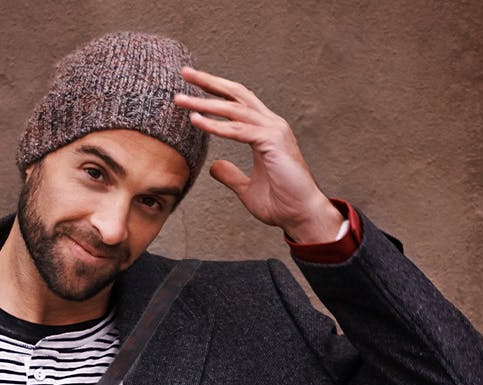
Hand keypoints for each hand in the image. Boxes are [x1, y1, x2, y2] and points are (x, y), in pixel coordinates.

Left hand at [174, 66, 343, 242]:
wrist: (302, 215)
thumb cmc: (281, 203)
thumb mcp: (246, 188)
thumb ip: (231, 175)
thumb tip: (214, 166)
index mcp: (265, 131)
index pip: (238, 102)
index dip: (216, 91)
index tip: (191, 85)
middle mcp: (271, 124)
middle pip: (236, 94)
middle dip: (209, 82)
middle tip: (185, 72)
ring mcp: (274, 131)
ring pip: (234, 109)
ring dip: (205, 102)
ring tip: (181, 99)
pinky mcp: (272, 142)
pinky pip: (238, 130)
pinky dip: (216, 125)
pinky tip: (196, 121)